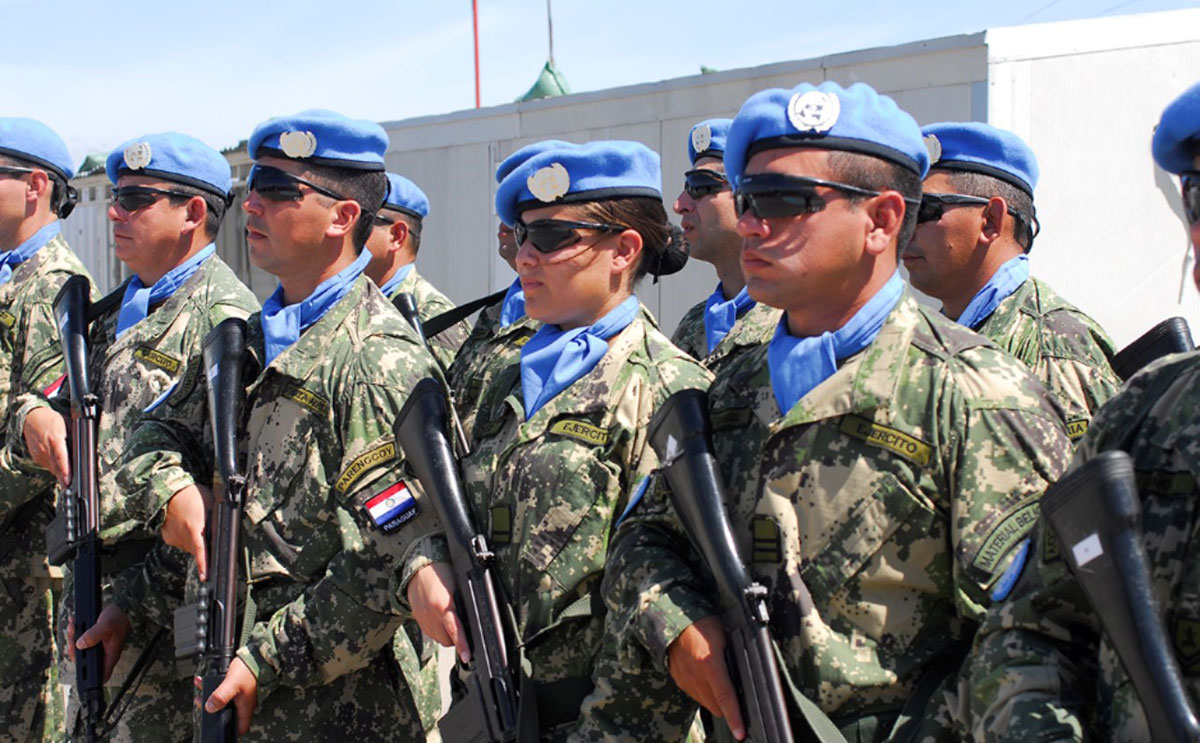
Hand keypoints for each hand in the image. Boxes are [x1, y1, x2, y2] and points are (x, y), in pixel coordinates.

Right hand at [24, 407, 68, 486]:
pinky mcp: (36, 457)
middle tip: (72, 488)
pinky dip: (56, 468)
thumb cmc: (53, 421)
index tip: (69, 480)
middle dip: (64, 479)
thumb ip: (75, 437)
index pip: (61, 457)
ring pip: (53, 469)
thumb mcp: (67, 424)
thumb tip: (84, 449)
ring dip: (61, 474)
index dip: (65, 470)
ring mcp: (39, 454)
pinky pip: (49, 466)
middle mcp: (45, 448)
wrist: (32, 418)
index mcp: (54, 439)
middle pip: (56, 467)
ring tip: (69, 480)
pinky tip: (62, 467)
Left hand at [70, 604, 131, 682]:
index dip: (91, 679)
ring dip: (72, 639)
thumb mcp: (107, 625)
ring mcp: (96, 649)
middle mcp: (102, 655)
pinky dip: (74, 634)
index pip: (102, 675)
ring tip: (73, 627)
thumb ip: (94, 635)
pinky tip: (74, 624)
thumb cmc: (117, 618)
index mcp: (110, 655)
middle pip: (84, 663)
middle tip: (73, 637)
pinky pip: (78, 642)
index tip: (81, 669)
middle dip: (74, 650)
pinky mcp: (90, 642)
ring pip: (79, 652)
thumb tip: (80, 645)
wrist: (118, 608)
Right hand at [162, 484, 211, 578]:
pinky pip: (180, 543)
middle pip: (197, 550)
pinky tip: (185, 525)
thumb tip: (222, 538)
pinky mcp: (168, 537)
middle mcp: (182, 535)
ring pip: (189, 547)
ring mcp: (173, 537)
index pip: (201, 550)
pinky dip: (185, 538)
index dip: (203, 565)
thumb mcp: (211, 506)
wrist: (170, 492)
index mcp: (194, 528)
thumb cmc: (194, 496)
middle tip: (204, 529)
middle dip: (204, 546)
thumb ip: (215, 523)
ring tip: (194, 523)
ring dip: (194, 541)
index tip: (204, 577)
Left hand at [203, 657, 257, 734]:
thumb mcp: (232, 684)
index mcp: (245, 708)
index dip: (229, 730)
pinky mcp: (240, 687)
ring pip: (224, 701)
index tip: (217, 727)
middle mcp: (244, 704)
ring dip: (212, 696)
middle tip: (201, 703)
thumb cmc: (249, 670)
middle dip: (212, 709)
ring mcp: (242, 695)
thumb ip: (220, 697)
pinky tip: (207, 680)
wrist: (258, 654)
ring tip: (201, 687)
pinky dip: (216, 687)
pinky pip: (225, 691)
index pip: (240, 728)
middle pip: (227, 714)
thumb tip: (209, 708)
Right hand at [407, 561, 469, 662]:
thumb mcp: (456, 586)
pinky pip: (429, 633)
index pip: (455, 630)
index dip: (462, 645)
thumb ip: (461, 603)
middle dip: (455, 640)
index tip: (467, 657)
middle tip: (463, 631)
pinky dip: (437, 631)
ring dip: (446, 636)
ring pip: (437, 639)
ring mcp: (422, 617)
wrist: (418, 566)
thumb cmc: (441, 572)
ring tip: (451, 624)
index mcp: (443, 605)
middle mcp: (431, 614)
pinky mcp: (417, 617)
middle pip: (446, 640)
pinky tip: (441, 621)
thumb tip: (471, 620)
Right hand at [667, 615, 745, 740]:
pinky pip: (695, 695)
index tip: (740, 733)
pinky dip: (703, 692)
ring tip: (719, 680)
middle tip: (737, 696)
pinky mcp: (678, 680)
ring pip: (706, 703)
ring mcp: (685, 680)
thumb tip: (743, 677)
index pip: (726, 697)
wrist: (671, 619)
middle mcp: (696, 676)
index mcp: (710, 665)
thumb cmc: (701, 624)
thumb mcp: (723, 636)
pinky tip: (705, 677)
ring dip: (715, 700)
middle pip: (716, 707)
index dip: (735, 717)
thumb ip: (732, 657)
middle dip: (728, 708)